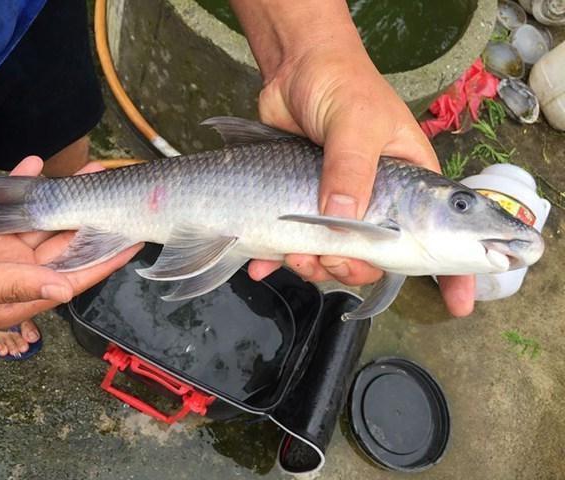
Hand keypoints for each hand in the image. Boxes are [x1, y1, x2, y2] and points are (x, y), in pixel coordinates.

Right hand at [0, 156, 141, 328]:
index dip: (106, 259)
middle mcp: (14, 277)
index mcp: (16, 297)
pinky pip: (9, 208)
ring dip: (62, 196)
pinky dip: (21, 186)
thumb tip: (63, 290)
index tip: (135, 239)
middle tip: (113, 188)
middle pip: (63, 245)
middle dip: (90, 217)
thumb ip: (12, 286)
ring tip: (84, 169)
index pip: (72, 278)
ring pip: (41, 223)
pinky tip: (34, 164)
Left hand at [230, 0, 473, 315]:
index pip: (439, 233)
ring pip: (334, 256)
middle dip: (353, 268)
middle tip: (329, 258)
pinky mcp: (304, 206)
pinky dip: (279, 258)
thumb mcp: (357, 123)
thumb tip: (343, 221)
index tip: (459, 303)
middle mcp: (378, 202)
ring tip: (293, 255)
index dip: (454, 270)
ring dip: (314, 266)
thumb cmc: (342, 86)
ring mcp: (339, 206)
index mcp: (409, 184)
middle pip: (376, 256)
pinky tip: (263, 263)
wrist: (294, 71)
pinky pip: (296, 245)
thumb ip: (352, 170)